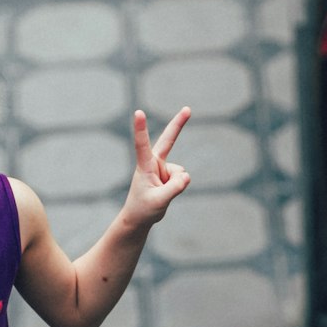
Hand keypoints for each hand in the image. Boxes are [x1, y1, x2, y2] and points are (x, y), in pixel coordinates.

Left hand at [124, 107, 190, 227]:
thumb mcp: (159, 201)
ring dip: (176, 185)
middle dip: (178, 124)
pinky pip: (182, 179)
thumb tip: (187, 176)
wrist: (139, 217)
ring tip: (161, 195)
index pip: (142, 145)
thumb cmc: (143, 209)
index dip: (140, 128)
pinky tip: (165, 193)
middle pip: (168, 140)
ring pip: (180, 173)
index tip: (138, 112)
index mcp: (144, 166)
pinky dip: (178, 187)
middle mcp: (153, 163)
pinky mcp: (169, 174)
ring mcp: (162, 168)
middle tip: (188, 109)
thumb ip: (174, 188)